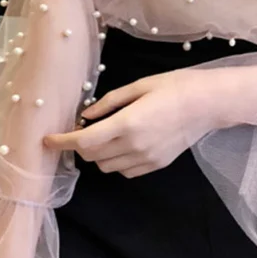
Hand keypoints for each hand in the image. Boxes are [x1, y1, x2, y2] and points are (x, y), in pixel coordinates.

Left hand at [42, 68, 218, 177]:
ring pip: (106, 167)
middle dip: (79, 146)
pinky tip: (123, 143)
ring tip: (105, 134)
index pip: (84, 142)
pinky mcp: (156, 165)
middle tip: (82, 128)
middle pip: (91, 157)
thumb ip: (109, 102)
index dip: (61, 142)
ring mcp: (146, 159)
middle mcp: (135, 146)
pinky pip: (125, 171)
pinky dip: (116, 161)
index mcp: (128, 123)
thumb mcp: (139, 86)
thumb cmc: (175, 86)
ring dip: (97, 154)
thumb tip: (85, 116)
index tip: (47, 139)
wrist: (209, 103)